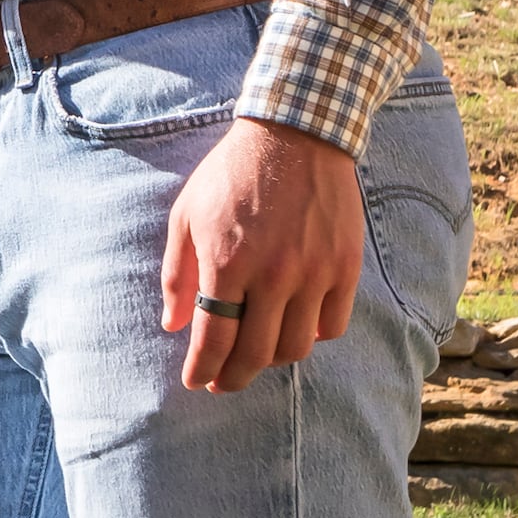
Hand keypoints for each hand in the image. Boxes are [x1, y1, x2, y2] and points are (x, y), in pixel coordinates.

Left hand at [161, 118, 364, 392]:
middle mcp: (273, 274)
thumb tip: (172, 325)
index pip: (214, 340)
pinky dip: (312, 336)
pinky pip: (332, 325)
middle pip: (255, 354)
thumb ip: (178, 274)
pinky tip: (294, 326)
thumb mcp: (186, 215)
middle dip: (233, 377)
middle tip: (222, 381)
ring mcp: (314, 273)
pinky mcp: (345, 267)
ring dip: (272, 359)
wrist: (295, 135)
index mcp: (227, 262)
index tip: (196, 381)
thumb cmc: (232, 174)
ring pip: (296, 348)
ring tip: (256, 352)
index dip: (202, 370)